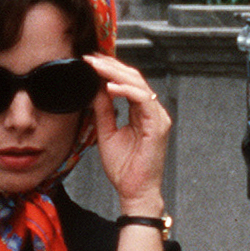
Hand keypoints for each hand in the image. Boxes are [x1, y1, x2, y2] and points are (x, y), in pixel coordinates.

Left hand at [85, 51, 168, 212]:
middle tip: (91, 58)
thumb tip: (95, 89)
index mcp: (141, 112)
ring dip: (116, 74)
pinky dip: (127, 91)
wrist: (135, 192)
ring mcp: (158, 117)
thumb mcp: (106, 133)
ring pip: (139, 85)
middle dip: (111, 66)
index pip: (128, 83)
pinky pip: (144, 100)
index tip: (91, 61)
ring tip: (97, 68)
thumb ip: (103, 110)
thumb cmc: (124, 169)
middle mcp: (152, 112)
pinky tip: (110, 87)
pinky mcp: (158, 126)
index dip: (110, 70)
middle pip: (134, 79)